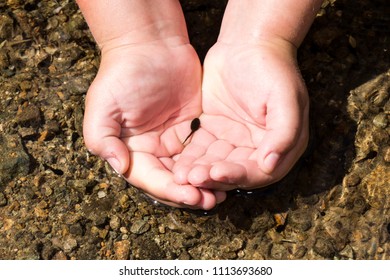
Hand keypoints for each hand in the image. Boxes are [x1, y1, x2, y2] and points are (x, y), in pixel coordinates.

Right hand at [83, 40, 225, 208]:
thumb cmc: (122, 73)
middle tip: (212, 201)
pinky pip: (203, 152)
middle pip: (172, 181)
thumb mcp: (103, 106)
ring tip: (223, 193)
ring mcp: (173, 142)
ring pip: (189, 171)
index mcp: (130, 151)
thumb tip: (120, 168)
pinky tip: (227, 171)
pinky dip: (212, 164)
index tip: (192, 197)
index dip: (170, 191)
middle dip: (190, 193)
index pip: (150, 179)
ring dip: (204, 184)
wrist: (150, 44)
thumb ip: (102, 139)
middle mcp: (152, 152)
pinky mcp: (192, 130)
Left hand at [173, 40, 308, 190]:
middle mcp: (256, 148)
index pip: (259, 172)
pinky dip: (191, 159)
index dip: (238, 176)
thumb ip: (283, 132)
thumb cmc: (271, 68)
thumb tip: (271, 164)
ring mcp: (233, 140)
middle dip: (214, 178)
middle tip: (193, 178)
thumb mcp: (285, 97)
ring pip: (215, 164)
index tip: (217, 172)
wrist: (247, 43)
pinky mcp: (214, 131)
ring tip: (182, 175)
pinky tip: (178, 165)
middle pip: (234, 172)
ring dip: (200, 172)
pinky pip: (201, 150)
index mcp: (280, 145)